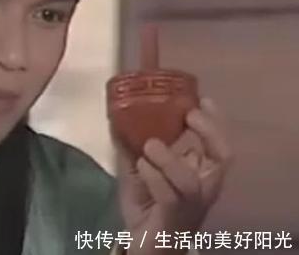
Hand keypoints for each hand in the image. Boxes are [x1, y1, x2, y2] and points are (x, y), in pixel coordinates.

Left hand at [114, 97, 232, 254]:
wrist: (147, 245)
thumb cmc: (149, 204)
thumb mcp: (138, 169)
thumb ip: (131, 145)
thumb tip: (116, 117)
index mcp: (200, 171)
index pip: (220, 144)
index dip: (216, 121)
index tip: (200, 99)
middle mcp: (204, 187)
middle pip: (222, 157)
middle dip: (208, 132)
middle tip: (187, 116)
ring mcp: (191, 205)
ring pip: (190, 180)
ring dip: (169, 158)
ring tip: (149, 146)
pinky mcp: (173, 219)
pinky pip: (170, 197)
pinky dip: (155, 177)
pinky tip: (141, 165)